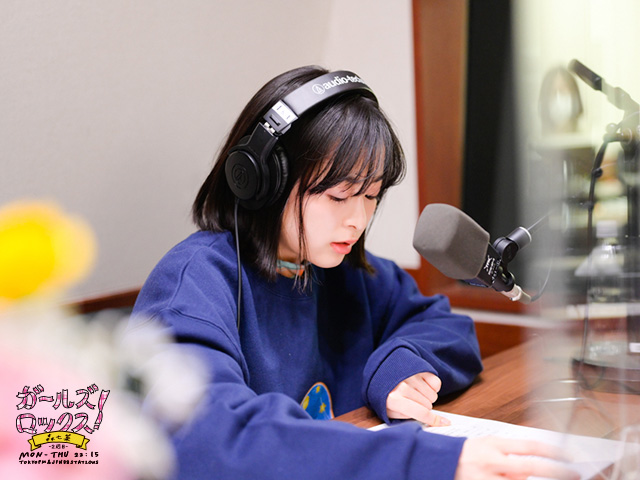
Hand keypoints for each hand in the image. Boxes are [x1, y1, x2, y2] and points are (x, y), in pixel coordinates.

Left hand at [386, 372, 449, 426]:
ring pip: (433, 396)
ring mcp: (411, 375)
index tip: (444, 423)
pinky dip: (433, 388)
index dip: (434, 420)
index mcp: (394, 399)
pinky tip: (423, 387)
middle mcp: (403, 385)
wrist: (379, 371)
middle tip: (413, 403)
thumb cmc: (385, 394)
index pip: (420, 412)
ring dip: (427, 398)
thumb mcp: (389, 411)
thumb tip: (426, 420)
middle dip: (423, 408)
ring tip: (415, 394)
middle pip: (428, 405)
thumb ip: (406, 417)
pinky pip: (436, 383)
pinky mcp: (418, 367)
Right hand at [455, 436, 579, 479]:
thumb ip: (510, 452)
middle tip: (573, 473)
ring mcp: (486, 478)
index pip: (528, 446)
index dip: (551, 451)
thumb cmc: (467, 453)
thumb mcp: (488, 444)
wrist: (440, 462)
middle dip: (555, 471)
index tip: (569, 456)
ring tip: (534, 475)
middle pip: (529, 467)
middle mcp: (491, 462)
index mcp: (493, 445)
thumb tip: (535, 462)